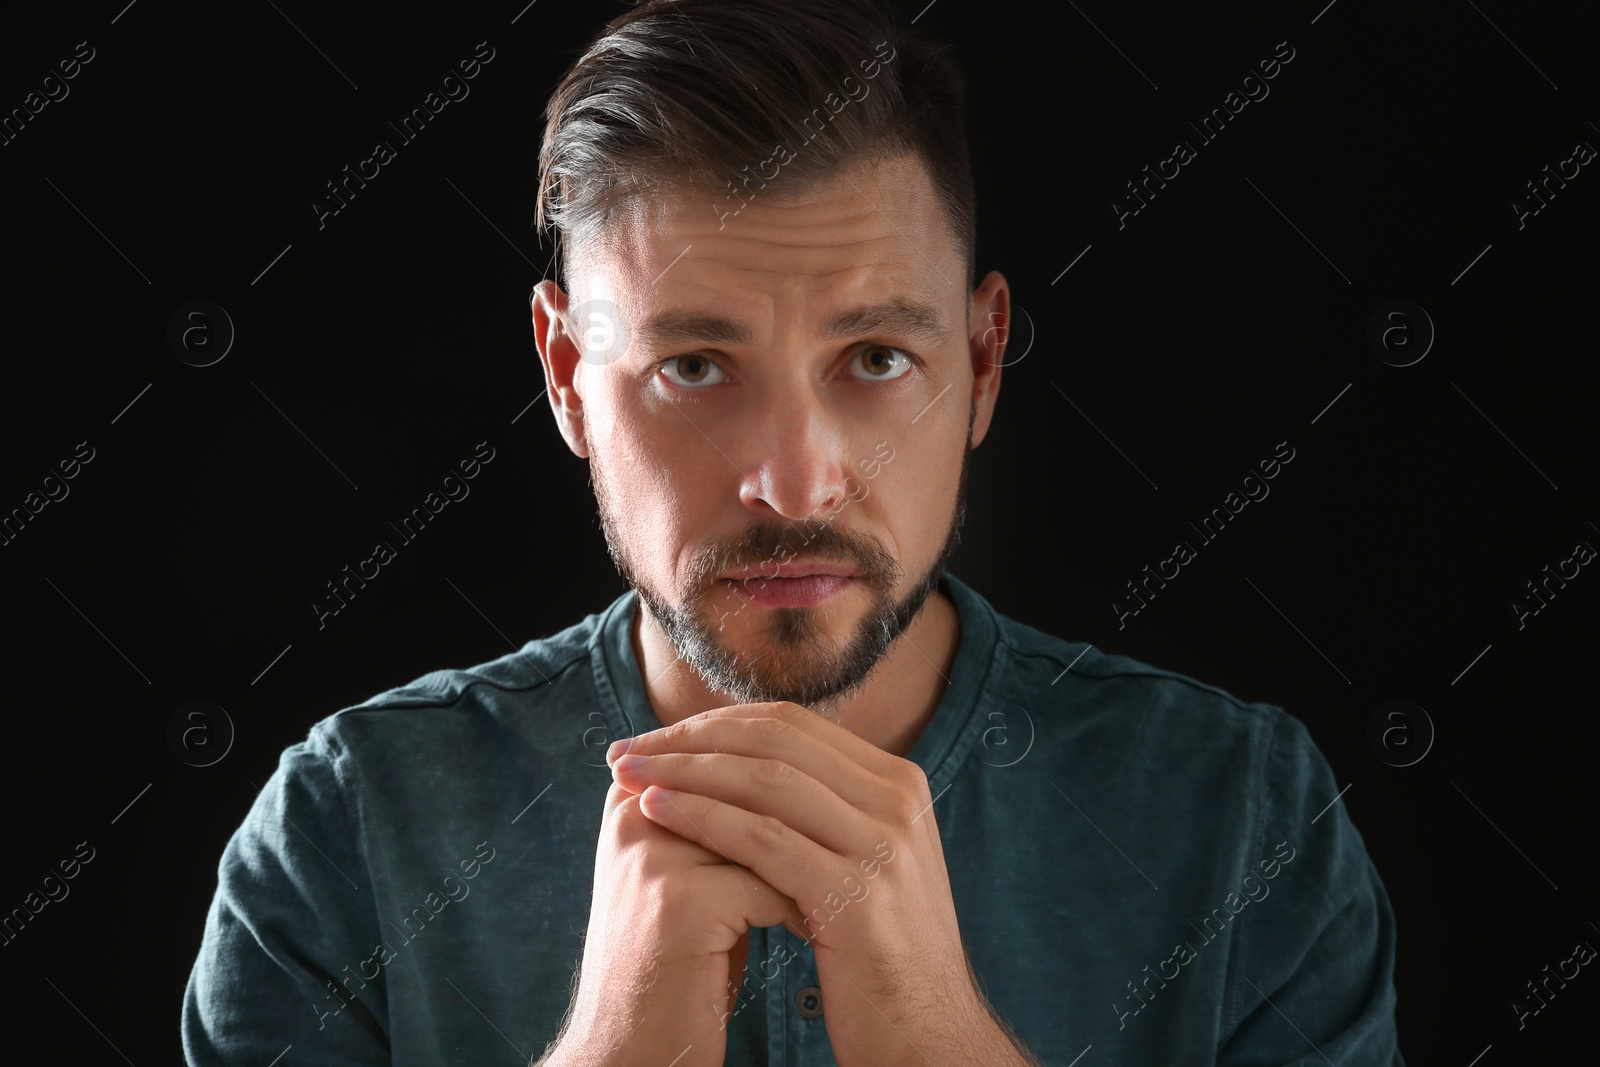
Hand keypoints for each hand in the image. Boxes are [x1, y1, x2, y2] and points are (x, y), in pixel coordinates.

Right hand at [547, 776, 807, 1066]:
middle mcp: (636, 815)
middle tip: (842, 847)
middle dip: (802, 817)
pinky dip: (798, 909)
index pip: (724, 752)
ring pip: (765, 827)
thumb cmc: (678, 967)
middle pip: (746, 781)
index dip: (784, 780)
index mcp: (633, 801)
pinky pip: (769, 882)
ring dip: (807, 860)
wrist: (630, 1054)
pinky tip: (809, 934)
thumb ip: (718, 823)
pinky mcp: (679, 901)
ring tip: (831, 889)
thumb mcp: (687, 879)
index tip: (824, 812)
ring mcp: (655, 855)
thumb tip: (796, 774)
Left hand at [607, 701, 1032, 1066]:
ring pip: (764, 782)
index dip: (714, 724)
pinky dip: (702, 817)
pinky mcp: (856, 893)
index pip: (791, 726)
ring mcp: (883, 845)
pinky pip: (762, 839)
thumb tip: (747, 765)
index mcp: (898, 784)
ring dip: (684, 771)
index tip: (656, 738)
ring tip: (627, 775)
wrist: (928, 1037)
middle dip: (690, 739)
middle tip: (627, 751)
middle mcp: (897, 802)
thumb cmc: (878, 955)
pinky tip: (656, 812)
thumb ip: (827, 810)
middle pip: (775, 742)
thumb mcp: (866, 862)